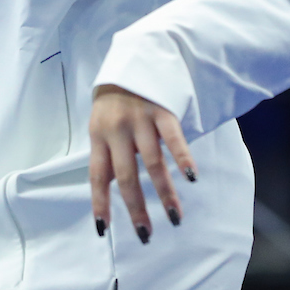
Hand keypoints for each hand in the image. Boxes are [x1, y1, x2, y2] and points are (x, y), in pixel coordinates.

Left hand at [89, 85, 196, 242]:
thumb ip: (108, 150)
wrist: (134, 55)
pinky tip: (191, 177)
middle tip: (146, 234)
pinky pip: (173, 138)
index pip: (97, 175)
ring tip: (174, 217)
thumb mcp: (102, 121)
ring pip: (152, 163)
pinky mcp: (162, 110)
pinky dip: (183, 158)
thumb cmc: (115, 97)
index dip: (100, 203)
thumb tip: (111, 189)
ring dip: (164, 193)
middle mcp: (116, 129)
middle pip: (125, 176)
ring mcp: (140, 119)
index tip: (104, 230)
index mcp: (98, 134)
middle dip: (136, 208)